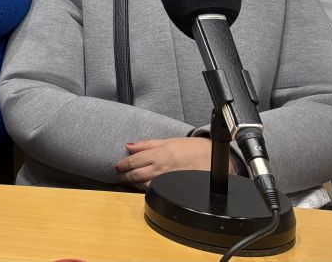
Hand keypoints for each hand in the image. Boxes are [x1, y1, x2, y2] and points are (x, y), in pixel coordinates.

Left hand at [114, 137, 233, 189]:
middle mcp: (161, 168)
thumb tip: (129, 146)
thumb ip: (147, 144)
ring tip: (129, 181)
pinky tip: (143, 187)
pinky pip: (156, 190)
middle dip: (125, 176)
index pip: (134, 161)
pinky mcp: (173, 188)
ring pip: (143, 184)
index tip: (118, 166)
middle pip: (136, 174)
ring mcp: (167, 179)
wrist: (213, 158)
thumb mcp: (168, 141)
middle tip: (120, 176)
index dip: (123, 164)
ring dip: (133, 183)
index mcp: (158, 154)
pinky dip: (146, 189)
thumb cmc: (192, 148)